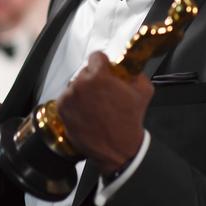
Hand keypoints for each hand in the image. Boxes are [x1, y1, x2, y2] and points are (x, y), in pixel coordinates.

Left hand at [56, 51, 153, 174]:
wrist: (118, 148)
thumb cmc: (130, 120)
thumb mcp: (143, 91)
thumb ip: (135, 73)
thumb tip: (128, 68)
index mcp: (99, 75)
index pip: (96, 56)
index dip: (103, 64)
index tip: (106, 72)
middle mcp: (80, 82)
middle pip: (85, 72)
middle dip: (93, 79)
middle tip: (102, 93)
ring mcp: (69, 96)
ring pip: (75, 85)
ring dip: (83, 91)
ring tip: (94, 105)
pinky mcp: (61, 108)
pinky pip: (67, 97)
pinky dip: (74, 102)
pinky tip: (85, 111)